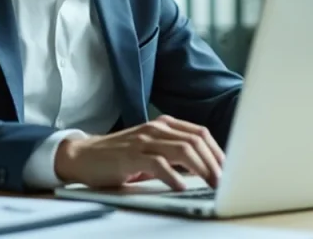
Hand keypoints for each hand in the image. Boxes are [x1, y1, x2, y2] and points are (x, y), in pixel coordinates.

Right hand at [54, 115, 224, 190]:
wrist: (83, 156)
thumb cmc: (119, 156)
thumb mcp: (150, 150)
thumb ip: (173, 154)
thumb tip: (204, 170)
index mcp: (164, 125)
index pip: (200, 133)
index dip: (218, 151)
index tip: (229, 169)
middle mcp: (156, 128)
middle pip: (196, 141)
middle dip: (214, 162)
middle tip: (225, 182)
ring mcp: (143, 140)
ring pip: (182, 150)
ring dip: (201, 169)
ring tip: (211, 185)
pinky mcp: (131, 156)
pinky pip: (158, 164)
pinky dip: (173, 176)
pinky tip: (181, 187)